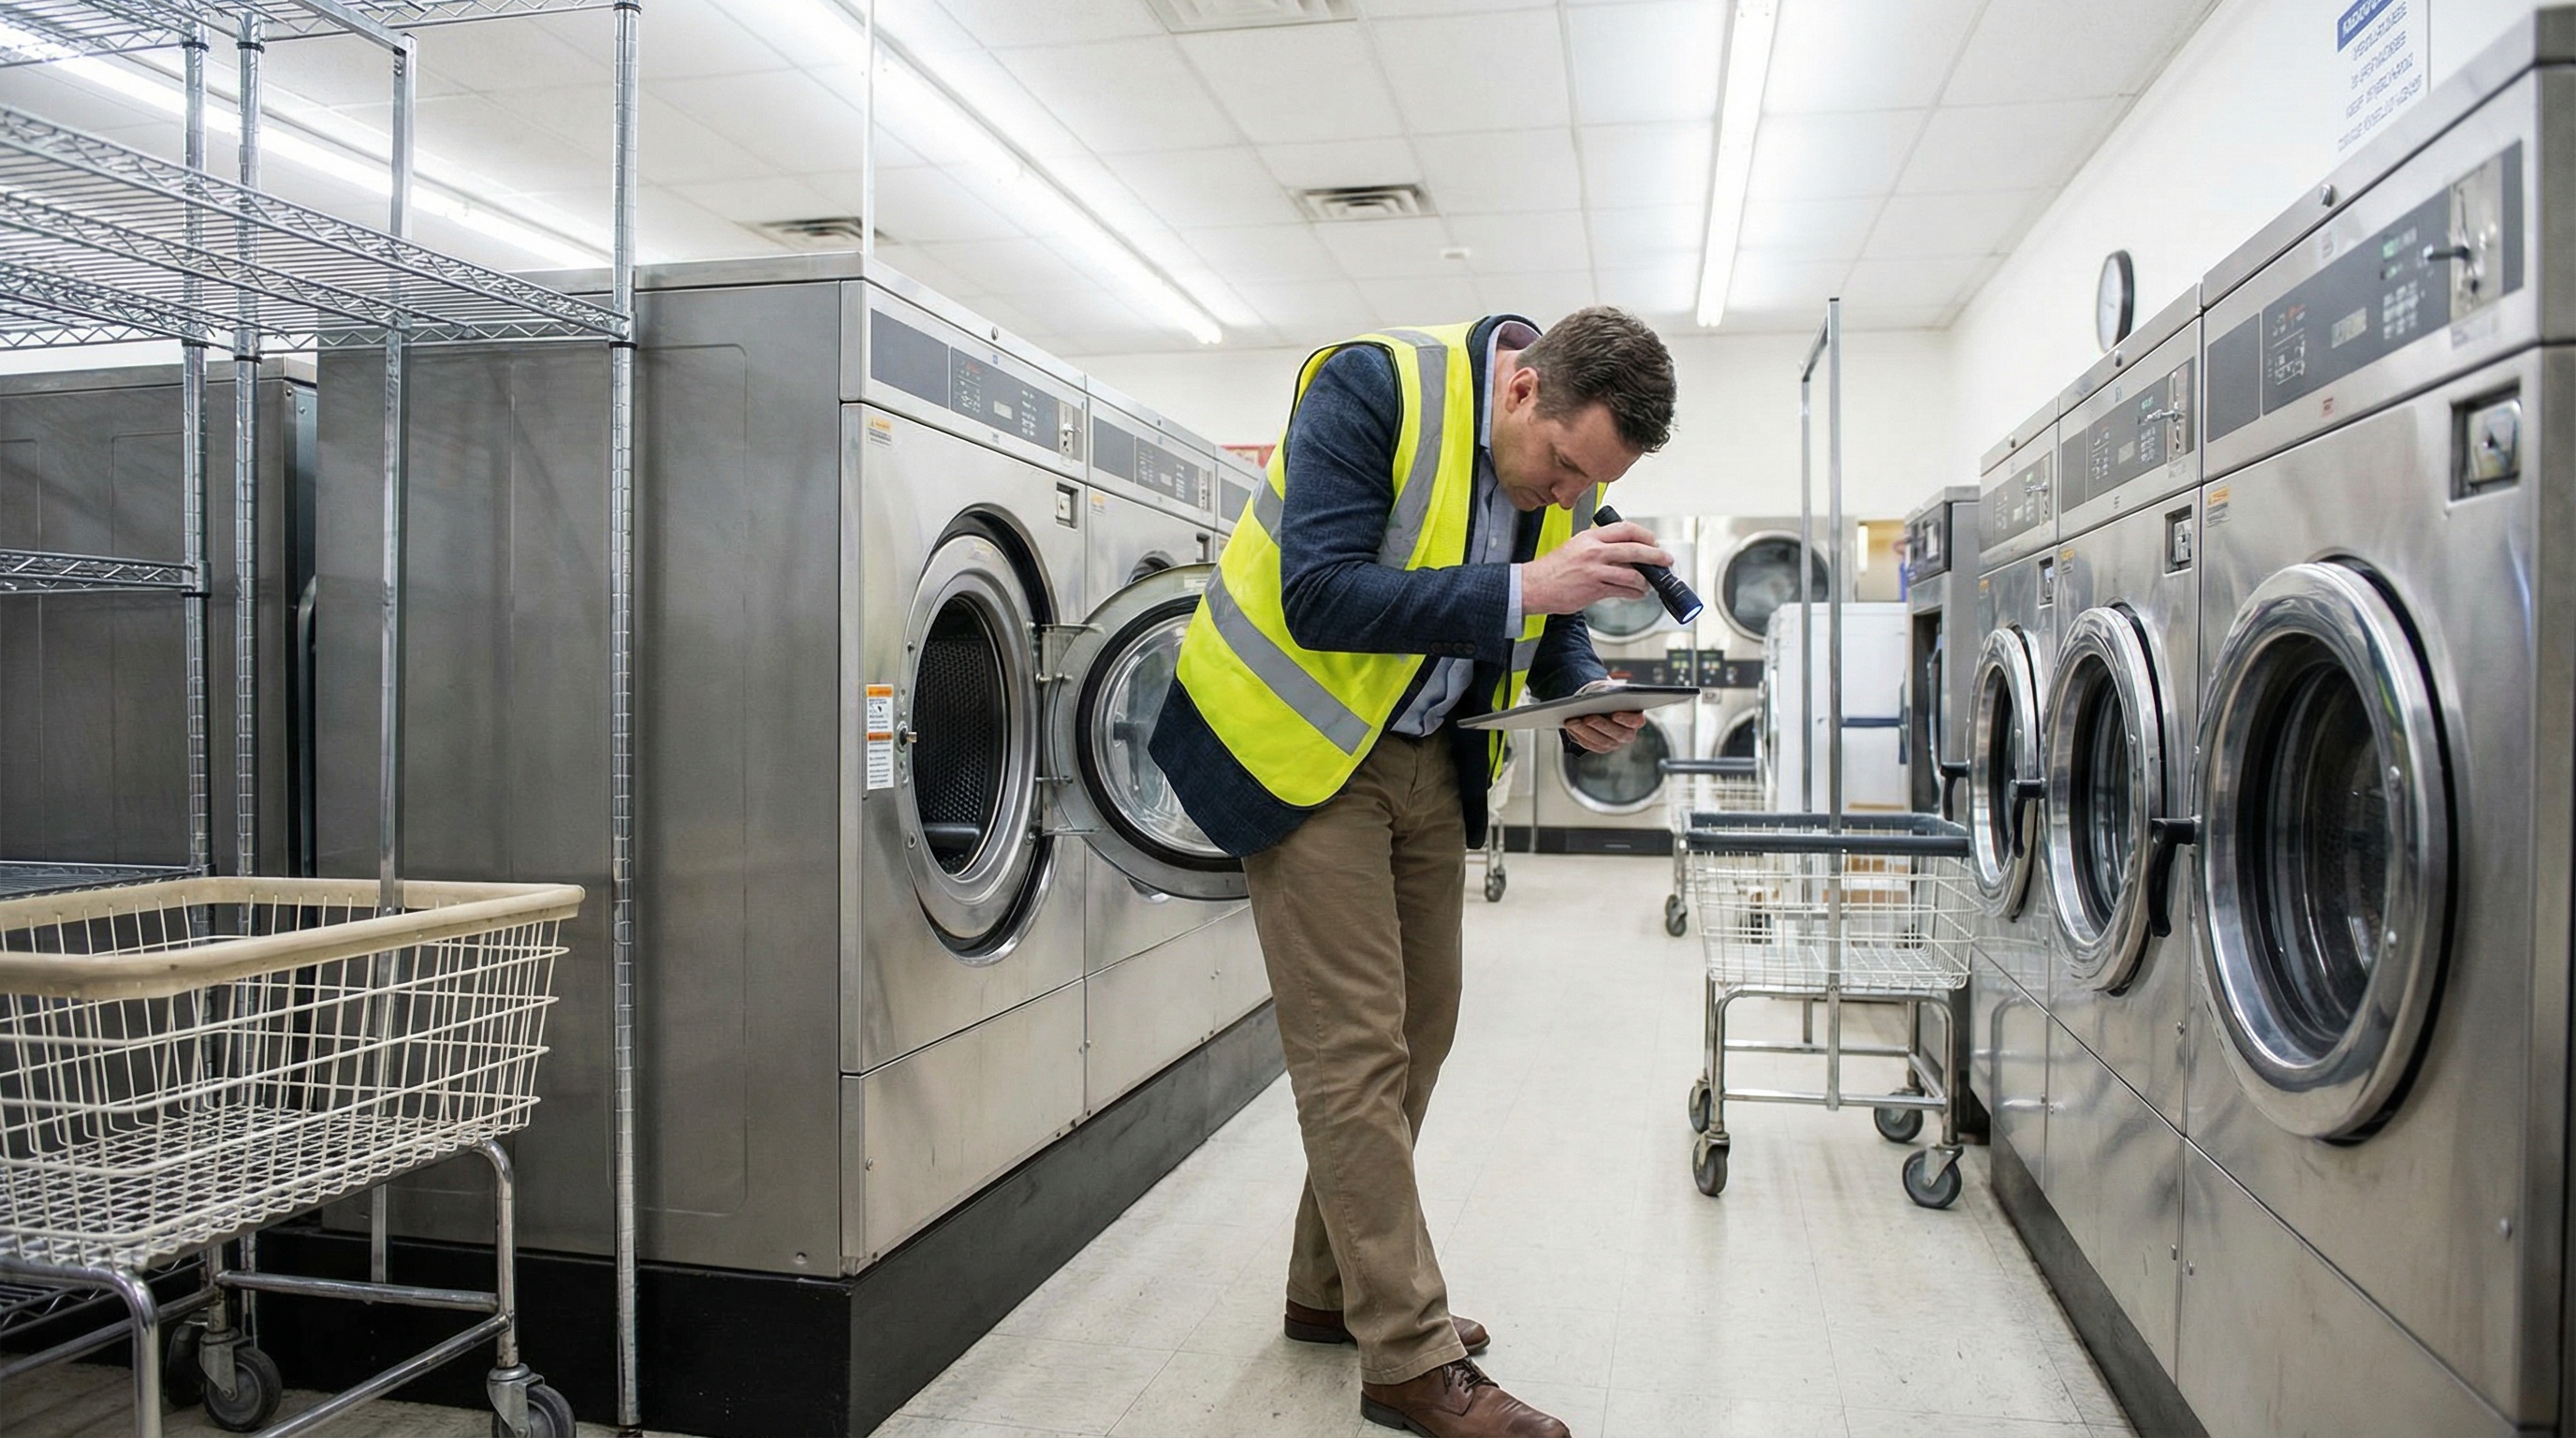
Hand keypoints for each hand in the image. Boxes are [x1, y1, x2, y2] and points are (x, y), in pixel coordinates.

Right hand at [1520, 521, 1675, 615]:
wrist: (1534, 585)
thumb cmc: (1553, 569)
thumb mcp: (1576, 546)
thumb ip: (1598, 546)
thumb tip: (1623, 551)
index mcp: (1590, 537)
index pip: (1626, 529)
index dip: (1644, 535)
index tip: (1652, 541)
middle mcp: (1594, 551)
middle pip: (1635, 550)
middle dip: (1656, 556)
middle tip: (1665, 560)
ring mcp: (1595, 570)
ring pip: (1633, 574)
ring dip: (1646, 581)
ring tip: (1648, 583)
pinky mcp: (1595, 589)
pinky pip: (1623, 591)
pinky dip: (1635, 593)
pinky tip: (1636, 593)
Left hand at [1565, 679, 1646, 751]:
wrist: (1598, 702)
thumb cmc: (1606, 694)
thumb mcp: (1608, 689)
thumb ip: (1608, 693)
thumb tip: (1598, 698)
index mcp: (1635, 717)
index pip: (1636, 721)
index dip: (1627, 719)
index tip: (1615, 714)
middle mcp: (1628, 733)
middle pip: (1618, 734)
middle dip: (1601, 726)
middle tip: (1587, 718)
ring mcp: (1615, 743)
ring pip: (1602, 742)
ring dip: (1585, 731)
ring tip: (1571, 721)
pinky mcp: (1601, 747)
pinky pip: (1590, 745)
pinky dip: (1579, 735)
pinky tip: (1569, 726)